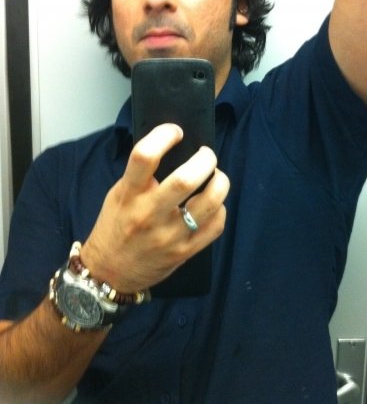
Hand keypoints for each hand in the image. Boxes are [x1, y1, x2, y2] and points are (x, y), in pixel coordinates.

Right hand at [81, 123, 229, 291]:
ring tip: (217, 177)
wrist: (109, 271)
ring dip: (220, 182)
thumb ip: (142, 176)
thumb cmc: (116, 226)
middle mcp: (149, 214)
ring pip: (209, 203)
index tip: (176, 131)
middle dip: (205, 160)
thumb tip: (176, 150)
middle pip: (185, 180)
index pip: (145, 156)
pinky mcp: (184, 252)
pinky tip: (213, 205)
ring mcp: (168, 236)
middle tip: (207, 155)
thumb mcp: (119, 195)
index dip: (164, 135)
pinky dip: (219, 209)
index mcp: (129, 194)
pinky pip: (215, 226)